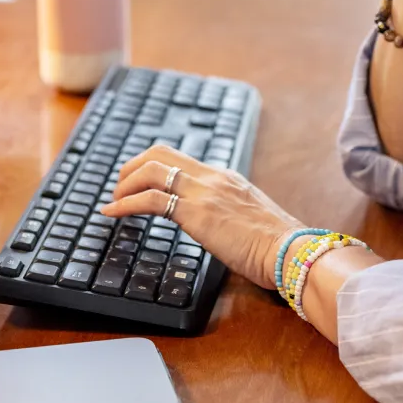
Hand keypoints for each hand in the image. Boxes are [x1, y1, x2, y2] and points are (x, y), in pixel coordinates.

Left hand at [100, 145, 302, 289]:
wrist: (289, 250)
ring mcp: (204, 192)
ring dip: (123, 185)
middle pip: (159, 153)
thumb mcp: (248, 218)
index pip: (179, 158)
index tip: (136, 183)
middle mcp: (212, 177)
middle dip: (130, 168)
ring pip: (150, 169)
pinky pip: (151, 198)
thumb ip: (228, 213)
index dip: (150, 167)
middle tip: (118, 190)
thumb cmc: (275, 244)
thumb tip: (216, 226)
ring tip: (113, 203)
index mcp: (224, 177)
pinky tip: (112, 215)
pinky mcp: (197, 212)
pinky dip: (125, 204)